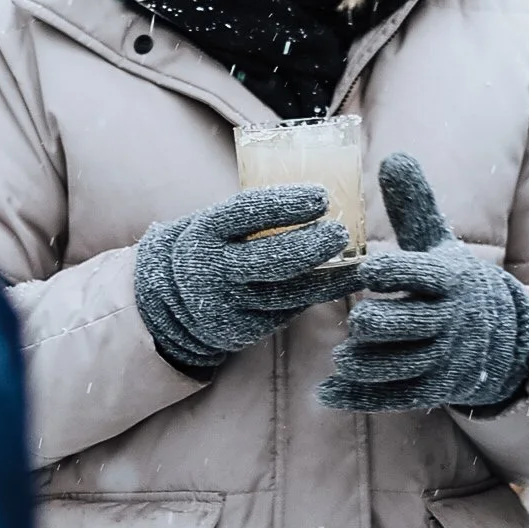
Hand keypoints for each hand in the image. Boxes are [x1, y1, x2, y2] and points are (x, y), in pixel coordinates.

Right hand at [134, 185, 366, 377]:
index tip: (322, 196)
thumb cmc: (214, 246)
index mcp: (203, 232)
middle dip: (309, 247)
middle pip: (267, 260)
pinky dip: (314, 297)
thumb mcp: (219, 224)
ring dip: (326, 280)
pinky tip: (339, 283)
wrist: (171, 300)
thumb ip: (258, 215)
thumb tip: (323, 198)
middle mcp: (210, 270)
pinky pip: (284, 312)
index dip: (285, 204)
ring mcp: (225, 305)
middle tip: (341, 233)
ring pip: (284, 294)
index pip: (245, 212)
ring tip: (357, 264)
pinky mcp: (240, 331)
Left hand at [316, 153, 528, 416]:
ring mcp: (445, 357)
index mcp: (449, 278)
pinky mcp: (435, 388)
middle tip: (358, 319)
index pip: (421, 273)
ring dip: (369, 363)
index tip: (367, 267)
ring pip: (402, 364)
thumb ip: (414, 205)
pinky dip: (359, 398)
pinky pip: (395, 397)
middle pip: (410, 323)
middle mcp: (450, 319)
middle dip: (379, 323)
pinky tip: (325, 394)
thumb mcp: (439, 243)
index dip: (395, 271)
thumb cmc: (452, 281)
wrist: (504, 339)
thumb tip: (393, 157)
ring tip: (341, 357)